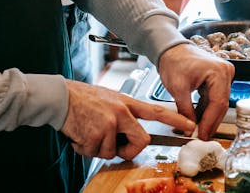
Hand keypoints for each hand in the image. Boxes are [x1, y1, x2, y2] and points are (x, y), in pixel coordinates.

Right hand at [61, 79, 195, 159]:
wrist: (60, 97)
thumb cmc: (81, 99)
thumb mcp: (107, 100)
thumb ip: (121, 116)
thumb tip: (127, 137)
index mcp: (125, 102)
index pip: (154, 111)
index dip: (174, 120)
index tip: (189, 126)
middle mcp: (121, 111)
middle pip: (141, 140)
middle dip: (128, 149)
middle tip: (112, 143)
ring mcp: (110, 123)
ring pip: (113, 151)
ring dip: (99, 147)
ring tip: (88, 130)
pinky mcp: (98, 134)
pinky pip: (97, 153)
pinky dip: (87, 148)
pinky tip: (81, 133)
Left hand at [158, 42, 233, 139]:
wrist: (170, 49)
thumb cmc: (173, 61)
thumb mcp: (177, 87)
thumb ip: (186, 109)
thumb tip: (191, 129)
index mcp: (218, 71)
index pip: (218, 103)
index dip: (210, 122)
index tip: (202, 135)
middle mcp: (225, 72)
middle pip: (221, 104)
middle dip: (210, 122)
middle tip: (201, 137)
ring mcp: (223, 75)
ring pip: (218, 103)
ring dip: (208, 117)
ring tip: (199, 131)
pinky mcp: (218, 79)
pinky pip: (214, 98)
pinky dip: (206, 109)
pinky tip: (199, 120)